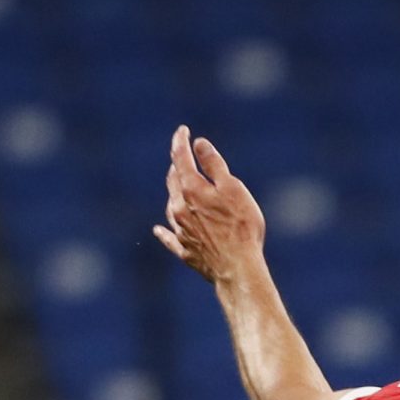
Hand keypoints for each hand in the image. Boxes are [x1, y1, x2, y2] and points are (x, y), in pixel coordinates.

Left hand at [152, 125, 266, 286]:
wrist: (238, 268)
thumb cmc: (241, 227)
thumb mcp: (233, 189)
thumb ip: (214, 166)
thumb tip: (199, 144)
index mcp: (191, 189)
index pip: (180, 158)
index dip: (180, 141)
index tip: (183, 130)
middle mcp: (179, 208)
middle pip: (173, 181)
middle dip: (176, 167)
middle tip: (182, 157)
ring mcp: (181, 231)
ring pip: (171, 207)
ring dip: (174, 195)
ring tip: (179, 189)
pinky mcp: (185, 252)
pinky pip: (170, 238)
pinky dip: (164, 231)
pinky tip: (158, 230)